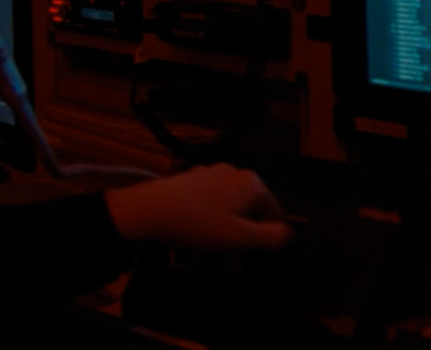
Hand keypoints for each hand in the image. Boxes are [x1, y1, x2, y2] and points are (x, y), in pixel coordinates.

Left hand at [104, 163, 293, 251]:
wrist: (145, 211)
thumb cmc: (198, 225)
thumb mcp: (241, 238)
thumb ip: (273, 237)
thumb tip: (290, 233)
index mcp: (252, 183)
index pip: (276, 213)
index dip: (269, 239)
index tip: (253, 257)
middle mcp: (234, 172)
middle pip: (251, 211)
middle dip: (245, 240)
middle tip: (232, 264)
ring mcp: (209, 174)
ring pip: (230, 209)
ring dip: (227, 234)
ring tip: (214, 255)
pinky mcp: (189, 180)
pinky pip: (210, 204)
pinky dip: (210, 221)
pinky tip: (197, 237)